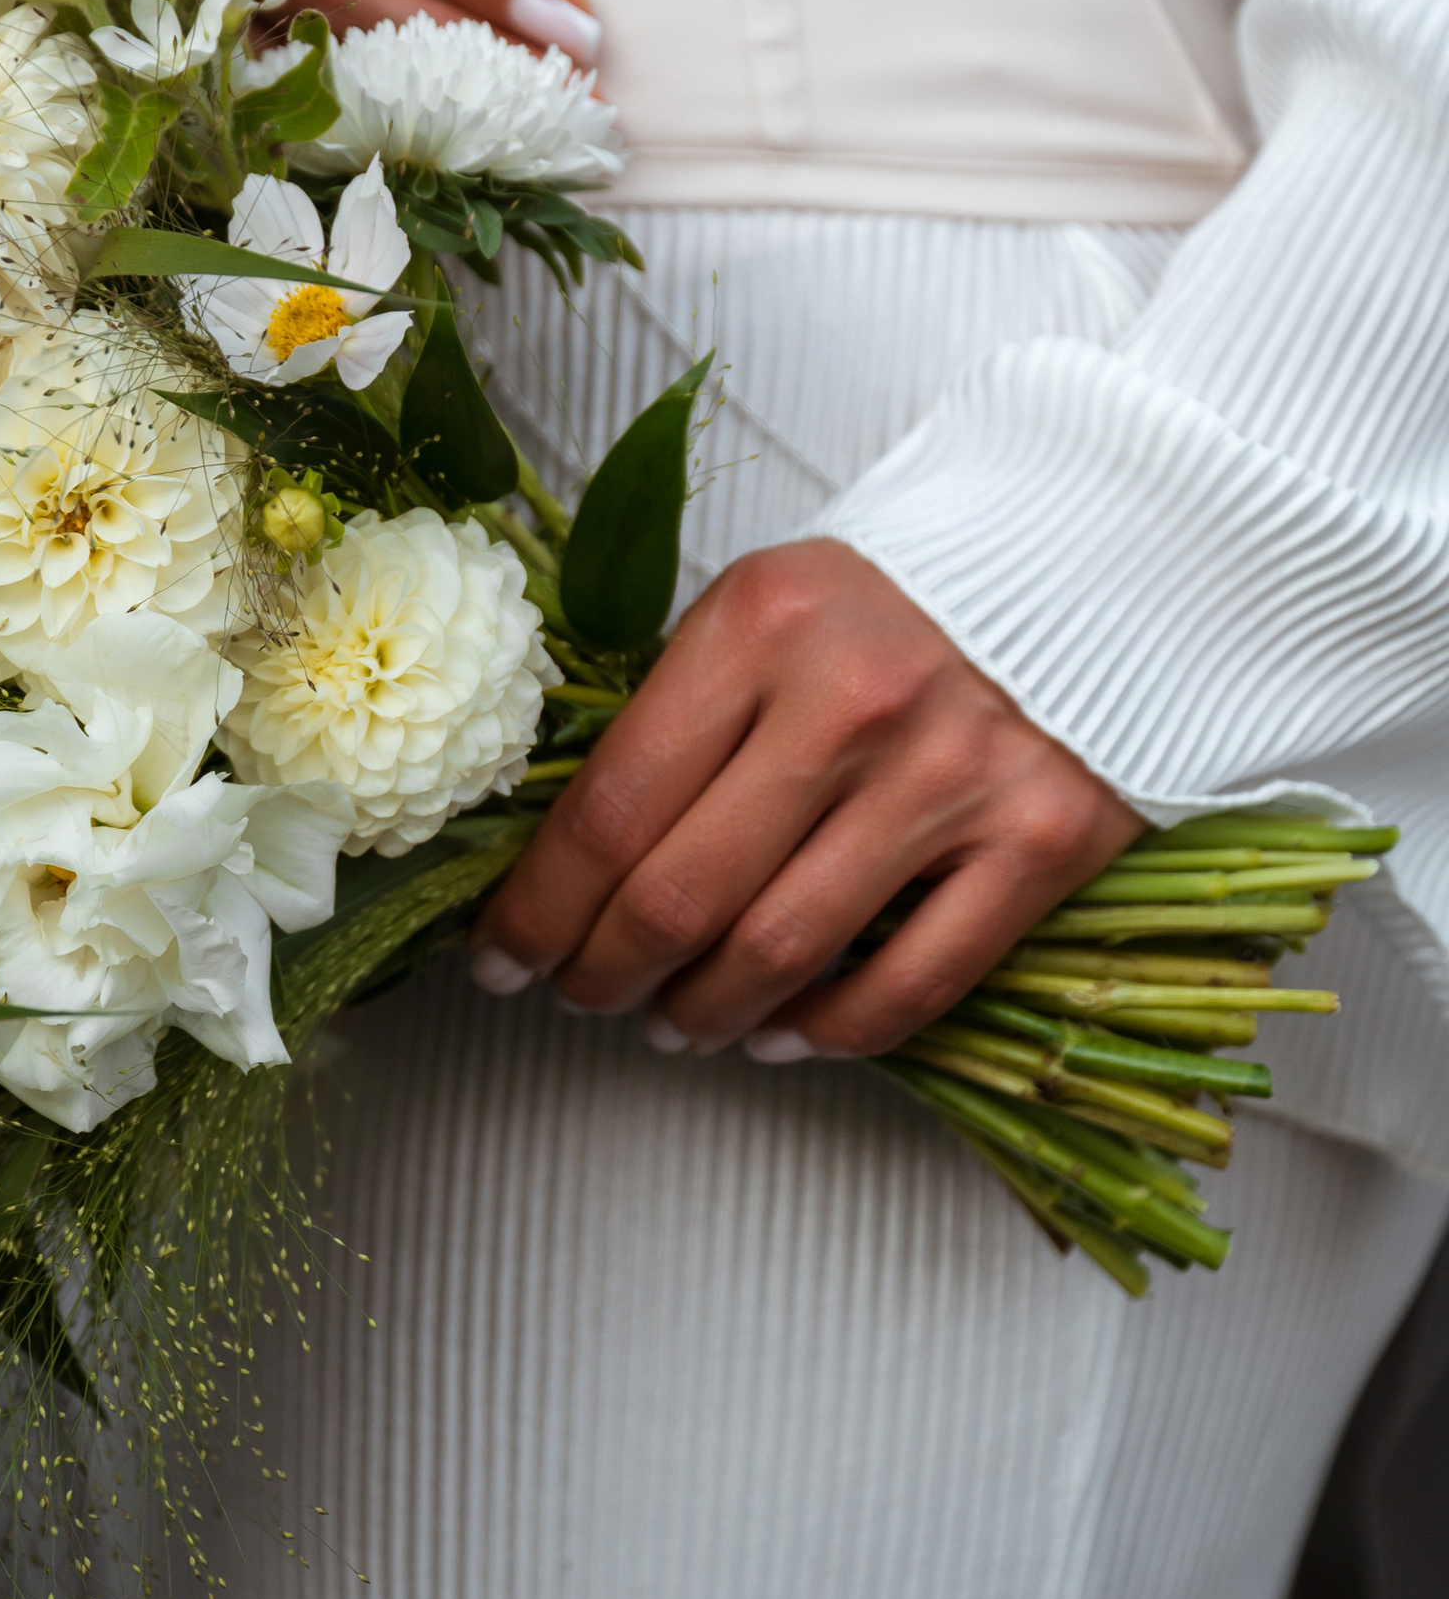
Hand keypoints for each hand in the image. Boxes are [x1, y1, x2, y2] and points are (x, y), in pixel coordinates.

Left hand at [469, 539, 1139, 1057]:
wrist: (1099, 563)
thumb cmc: (897, 598)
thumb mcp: (765, 607)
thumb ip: (679, 711)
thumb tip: (570, 854)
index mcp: (759, 627)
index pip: (610, 808)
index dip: (537, 908)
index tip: (499, 958)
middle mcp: (852, 703)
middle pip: (680, 895)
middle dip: (602, 973)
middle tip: (577, 997)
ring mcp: (953, 778)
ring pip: (782, 951)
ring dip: (702, 1013)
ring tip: (672, 1023)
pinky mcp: (1043, 841)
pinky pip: (910, 983)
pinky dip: (827, 1032)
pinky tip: (780, 1035)